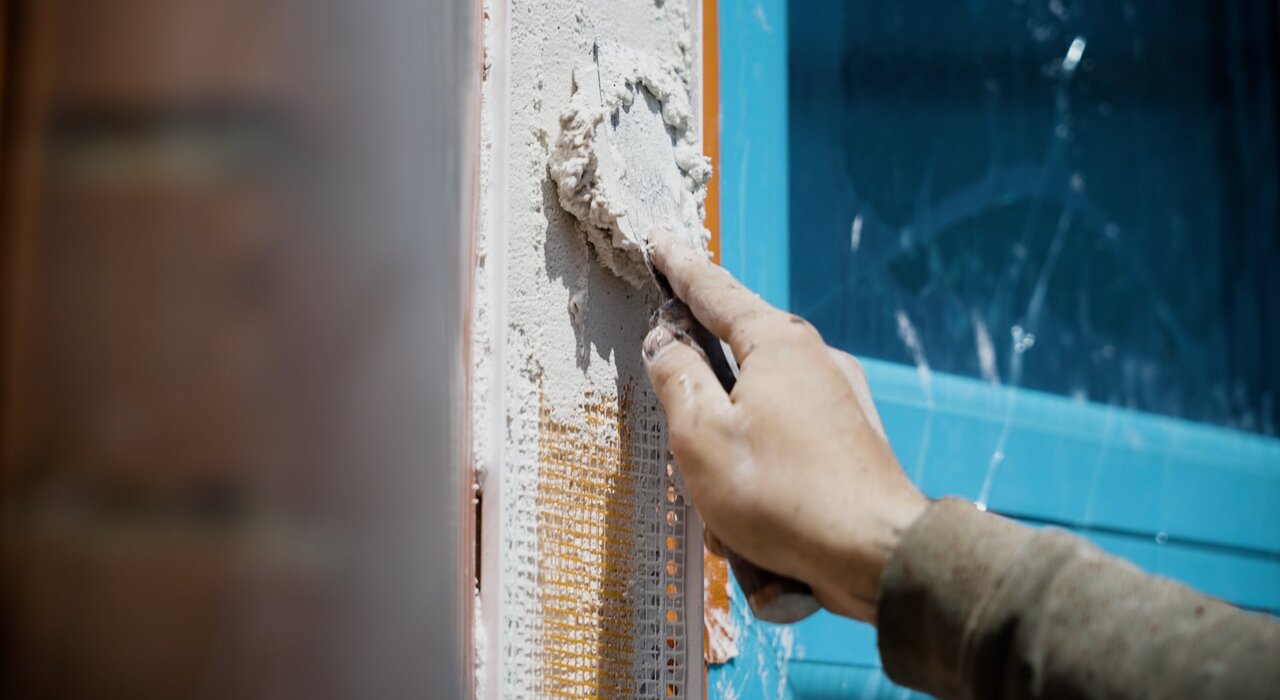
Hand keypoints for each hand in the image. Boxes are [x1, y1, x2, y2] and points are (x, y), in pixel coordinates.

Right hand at [642, 228, 926, 621]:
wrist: (877, 554)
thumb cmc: (782, 493)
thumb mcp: (701, 434)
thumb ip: (676, 378)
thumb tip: (664, 340)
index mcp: (777, 344)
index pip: (715, 291)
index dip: (680, 269)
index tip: (661, 243)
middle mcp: (815, 359)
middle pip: (740, 348)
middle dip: (702, 379)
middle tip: (676, 397)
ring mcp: (839, 400)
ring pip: (759, 406)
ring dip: (730, 450)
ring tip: (724, 501)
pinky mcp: (850, 441)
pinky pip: (785, 442)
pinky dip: (761, 474)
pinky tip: (754, 517)